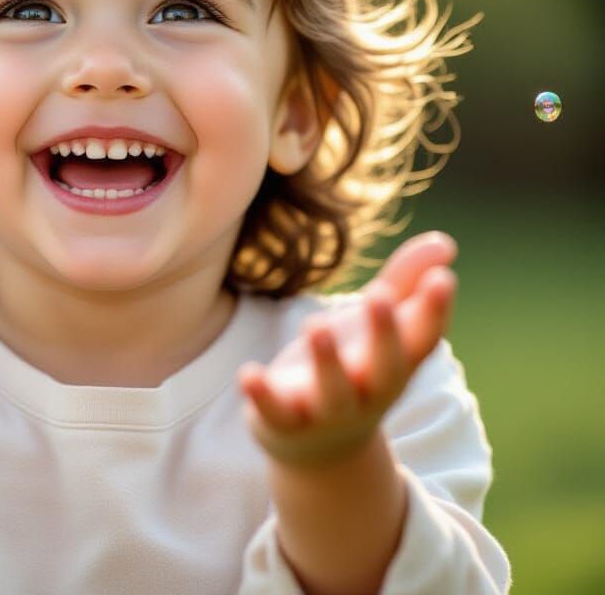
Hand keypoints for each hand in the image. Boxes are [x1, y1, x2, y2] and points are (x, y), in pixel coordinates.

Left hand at [237, 231, 458, 467]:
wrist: (319, 451)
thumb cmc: (356, 368)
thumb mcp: (378, 327)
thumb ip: (405, 282)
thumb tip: (445, 242)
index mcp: (396, 364)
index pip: (423, 338)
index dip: (435, 310)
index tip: (442, 278)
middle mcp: (368, 391)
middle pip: (385, 368)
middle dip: (384, 334)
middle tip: (378, 294)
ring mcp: (327, 411)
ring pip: (332, 393)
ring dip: (326, 362)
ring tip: (315, 324)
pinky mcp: (284, 421)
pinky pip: (275, 412)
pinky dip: (262, 396)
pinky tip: (249, 372)